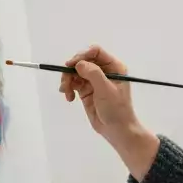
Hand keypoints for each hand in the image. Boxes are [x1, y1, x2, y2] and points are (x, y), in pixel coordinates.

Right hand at [60, 45, 159, 177]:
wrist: (116, 130)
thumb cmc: (116, 109)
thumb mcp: (106, 90)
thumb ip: (93, 74)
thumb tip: (79, 63)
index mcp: (114, 67)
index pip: (96, 52)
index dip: (83, 55)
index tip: (72, 64)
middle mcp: (104, 71)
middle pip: (83, 60)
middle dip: (72, 69)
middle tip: (65, 81)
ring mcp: (94, 81)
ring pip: (75, 72)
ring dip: (67, 80)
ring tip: (66, 92)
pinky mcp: (86, 90)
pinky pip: (73, 83)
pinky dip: (68, 88)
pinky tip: (69, 98)